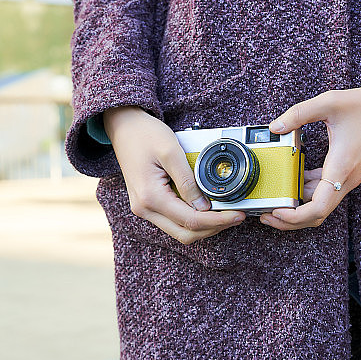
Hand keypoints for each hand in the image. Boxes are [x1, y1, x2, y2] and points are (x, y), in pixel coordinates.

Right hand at [103, 106, 245, 243]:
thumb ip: (188, 181)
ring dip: (204, 227)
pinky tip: (208, 208)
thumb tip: (205, 206)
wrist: (124, 126)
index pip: (191, 220)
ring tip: (225, 213)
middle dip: (213, 228)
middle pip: (185, 233)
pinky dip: (193, 219)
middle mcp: (144, 208)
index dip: (217, 220)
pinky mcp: (148, 204)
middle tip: (235, 217)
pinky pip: (174, 221)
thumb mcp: (171, 152)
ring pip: (180, 230)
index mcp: (150, 197)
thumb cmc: (144, 134)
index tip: (237, 215)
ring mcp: (145, 208)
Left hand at [259, 7, 360, 230]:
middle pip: (317, 214)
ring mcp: (349, 177)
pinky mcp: (348, 172)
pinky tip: (293, 179)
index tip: (275, 212)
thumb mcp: (328, 103)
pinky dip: (308, 192)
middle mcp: (347, 179)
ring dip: (298, 207)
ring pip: (321, 204)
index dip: (294, 217)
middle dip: (290, 220)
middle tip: (265, 214)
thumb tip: (274, 127)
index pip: (318, 208)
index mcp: (341, 168)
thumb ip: (298, 114)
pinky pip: (327, 190)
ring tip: (274, 200)